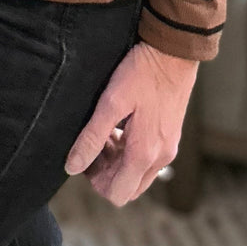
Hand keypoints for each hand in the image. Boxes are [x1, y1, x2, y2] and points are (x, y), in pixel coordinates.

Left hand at [63, 41, 198, 205]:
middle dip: (107, 173)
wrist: (174, 51)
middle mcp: (160, 157)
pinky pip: (148, 158)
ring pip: (138, 174)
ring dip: (118, 162)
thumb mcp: (111, 102)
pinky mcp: (171, 136)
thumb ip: (92, 137)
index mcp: (144, 153)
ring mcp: (168, 148)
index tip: (86, 157)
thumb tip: (72, 166)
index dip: (96, 182)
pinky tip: (120, 126)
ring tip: (105, 131)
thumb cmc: (142, 73)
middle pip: (128, 187)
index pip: (117, 193)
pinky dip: (131, 151)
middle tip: (94, 144)